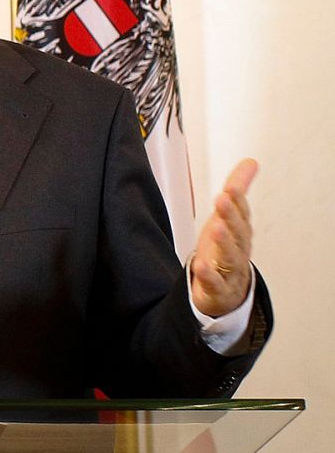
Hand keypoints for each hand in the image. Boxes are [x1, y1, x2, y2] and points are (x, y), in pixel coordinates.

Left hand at [189, 159, 257, 318]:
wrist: (227, 290)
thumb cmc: (227, 248)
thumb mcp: (229, 217)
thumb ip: (238, 189)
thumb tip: (251, 162)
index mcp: (240, 231)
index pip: (241, 213)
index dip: (236, 200)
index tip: (231, 187)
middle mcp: (238, 249)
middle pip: (238, 232)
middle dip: (231, 215)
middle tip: (223, 199)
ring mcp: (230, 269)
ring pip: (230, 255)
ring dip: (224, 241)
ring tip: (216, 228)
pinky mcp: (217, 287)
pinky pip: (214, 282)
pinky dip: (209, 274)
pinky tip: (201, 265)